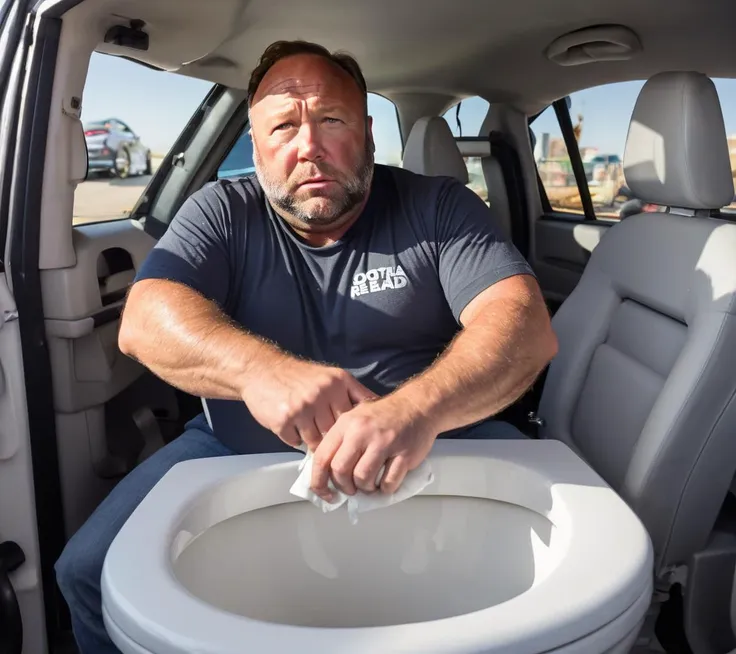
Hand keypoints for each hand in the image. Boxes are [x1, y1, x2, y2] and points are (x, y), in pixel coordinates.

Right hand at [240, 355, 376, 450]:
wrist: (261, 370)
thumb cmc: (297, 376)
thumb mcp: (331, 376)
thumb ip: (351, 393)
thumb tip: (374, 411)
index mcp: (338, 382)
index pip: (355, 415)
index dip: (354, 429)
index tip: (355, 438)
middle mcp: (322, 393)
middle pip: (337, 431)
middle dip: (332, 437)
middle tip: (326, 437)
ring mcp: (302, 407)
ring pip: (317, 441)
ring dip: (312, 439)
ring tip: (307, 428)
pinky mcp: (283, 420)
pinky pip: (296, 442)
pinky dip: (294, 438)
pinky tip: (291, 426)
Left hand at [310, 395, 436, 499]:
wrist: (417, 406)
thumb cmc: (385, 415)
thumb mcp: (355, 418)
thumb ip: (340, 442)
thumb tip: (326, 472)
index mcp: (346, 423)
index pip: (322, 457)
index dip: (318, 481)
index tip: (324, 493)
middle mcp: (362, 431)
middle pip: (341, 471)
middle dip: (344, 487)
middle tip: (352, 489)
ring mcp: (385, 442)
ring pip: (363, 478)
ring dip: (366, 488)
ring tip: (371, 484)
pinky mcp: (404, 453)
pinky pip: (389, 482)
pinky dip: (386, 488)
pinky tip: (386, 482)